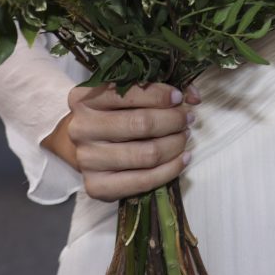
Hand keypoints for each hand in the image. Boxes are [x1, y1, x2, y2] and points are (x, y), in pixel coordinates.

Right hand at [64, 82, 200, 200]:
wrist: (85, 147)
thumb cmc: (111, 114)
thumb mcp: (125, 93)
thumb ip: (157, 88)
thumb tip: (192, 96)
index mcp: (84, 98)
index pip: (128, 93)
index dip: (159, 95)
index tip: (179, 97)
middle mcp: (81, 128)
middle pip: (141, 124)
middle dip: (173, 120)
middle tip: (187, 118)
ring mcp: (87, 159)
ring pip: (146, 154)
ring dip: (175, 144)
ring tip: (184, 136)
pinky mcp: (96, 186)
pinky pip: (143, 181)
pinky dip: (170, 169)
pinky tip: (183, 158)